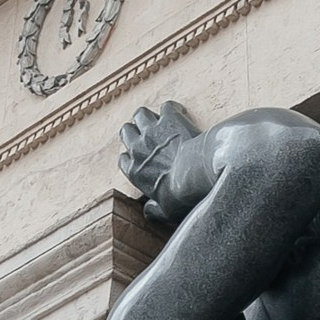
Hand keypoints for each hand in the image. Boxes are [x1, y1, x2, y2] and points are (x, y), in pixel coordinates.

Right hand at [118, 99, 205, 224]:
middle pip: (126, 131)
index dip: (131, 157)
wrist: (196, 176)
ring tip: (157, 120)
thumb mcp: (166, 211)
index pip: (123, 160)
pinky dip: (172, 109)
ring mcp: (152, 131)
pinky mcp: (170, 119)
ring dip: (147, 116)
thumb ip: (155, 211)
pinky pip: (166, 107)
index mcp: (134, 171)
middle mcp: (138, 148)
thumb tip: (149, 212)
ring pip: (139, 114)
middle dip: (134, 131)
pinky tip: (180, 113)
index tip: (138, 159)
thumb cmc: (182, 196)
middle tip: (145, 135)